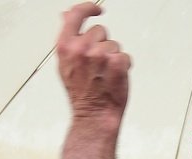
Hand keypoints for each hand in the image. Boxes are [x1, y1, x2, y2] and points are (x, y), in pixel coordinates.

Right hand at [57, 3, 130, 121]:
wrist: (93, 115)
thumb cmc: (81, 94)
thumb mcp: (66, 64)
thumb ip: (68, 37)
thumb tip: (66, 15)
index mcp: (66, 47)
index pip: (76, 15)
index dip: (88, 8)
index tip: (97, 10)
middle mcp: (81, 49)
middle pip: (100, 31)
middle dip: (101, 44)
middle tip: (96, 65)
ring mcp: (100, 56)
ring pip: (114, 44)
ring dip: (112, 57)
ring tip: (104, 74)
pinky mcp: (116, 63)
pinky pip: (125, 56)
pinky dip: (123, 66)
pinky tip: (113, 78)